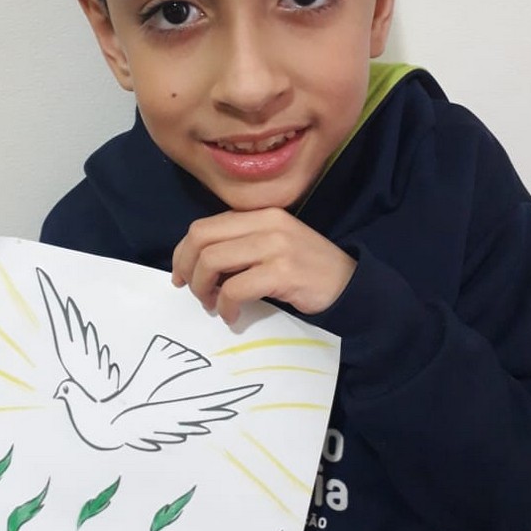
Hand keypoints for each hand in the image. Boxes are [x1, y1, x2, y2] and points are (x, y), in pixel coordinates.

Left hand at [172, 208, 355, 322]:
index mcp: (260, 213)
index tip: (180, 276)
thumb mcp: (272, 245)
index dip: (183, 253)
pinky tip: (233, 316)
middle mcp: (266, 223)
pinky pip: (235, 289)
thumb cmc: (306, 269)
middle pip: (201, 239)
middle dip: (187, 269)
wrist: (349, 285)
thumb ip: (240, 246)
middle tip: (194, 293)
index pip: (203, 226)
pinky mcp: (283, 273)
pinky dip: (226, 306)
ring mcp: (275, 246)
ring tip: (213, 305)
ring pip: (213, 260)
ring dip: (203, 289)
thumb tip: (198, 265)